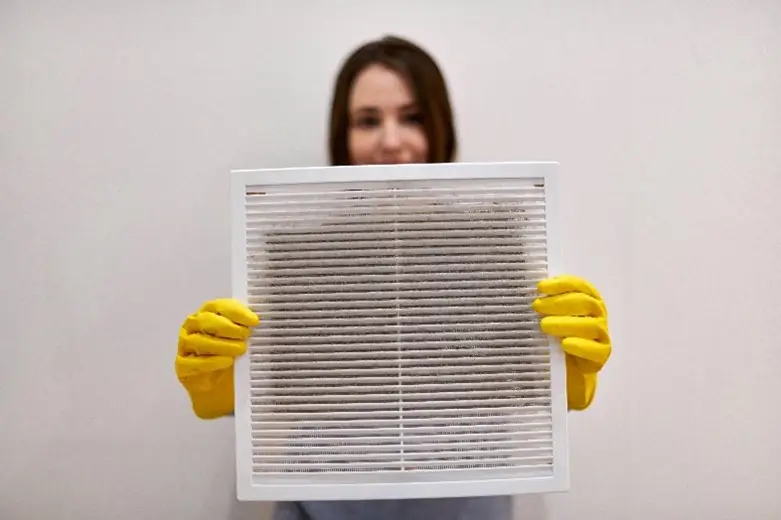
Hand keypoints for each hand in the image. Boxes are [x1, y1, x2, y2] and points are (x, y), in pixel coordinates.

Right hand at [175, 299, 259, 418]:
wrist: (219, 386)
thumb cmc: (229, 355)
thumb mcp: (239, 338)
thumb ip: (245, 327)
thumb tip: (259, 321)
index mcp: (207, 314)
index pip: (218, 306)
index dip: (236, 312)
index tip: (253, 320)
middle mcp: (193, 326)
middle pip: (206, 320)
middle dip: (228, 327)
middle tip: (246, 335)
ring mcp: (185, 345)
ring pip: (199, 340)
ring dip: (223, 344)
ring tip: (240, 349)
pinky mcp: (182, 365)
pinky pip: (194, 362)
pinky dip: (212, 362)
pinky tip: (227, 362)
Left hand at [532, 275, 611, 409]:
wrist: (567, 369)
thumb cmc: (557, 336)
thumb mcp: (550, 317)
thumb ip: (544, 305)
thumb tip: (524, 293)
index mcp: (587, 299)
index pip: (578, 286)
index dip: (560, 284)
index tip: (540, 287)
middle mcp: (597, 314)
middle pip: (584, 302)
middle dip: (559, 302)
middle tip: (537, 306)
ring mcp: (601, 334)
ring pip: (590, 325)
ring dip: (566, 323)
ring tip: (545, 325)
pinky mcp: (601, 355)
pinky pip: (595, 350)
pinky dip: (580, 346)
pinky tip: (564, 344)